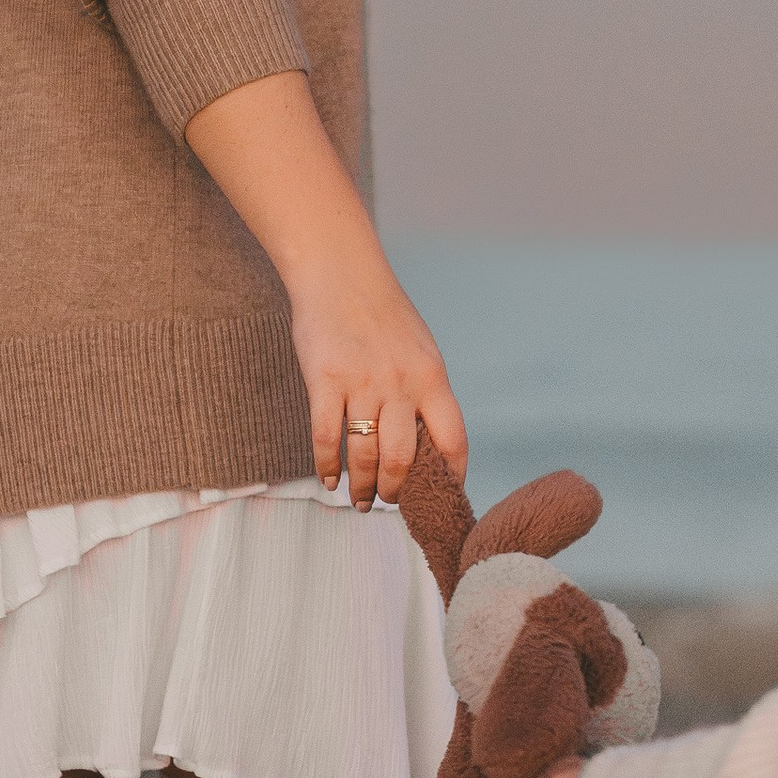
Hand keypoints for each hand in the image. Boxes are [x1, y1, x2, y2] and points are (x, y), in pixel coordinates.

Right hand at [182, 72, 466, 507]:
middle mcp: (402, 384)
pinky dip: (327, 467)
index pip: (452, 439)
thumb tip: (429, 440)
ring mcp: (363, 383)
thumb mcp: (419, 348)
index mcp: (433, 377)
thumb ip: (425, 391)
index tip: (444, 497)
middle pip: (405, 459)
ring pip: (365, 455)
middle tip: (389, 504)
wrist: (340, 272)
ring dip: (363, 488)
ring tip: (360, 502)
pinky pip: (327, 437)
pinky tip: (329, 482)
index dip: (451, 476)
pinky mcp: (325, 380)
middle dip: (398, 492)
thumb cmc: (381, 314)